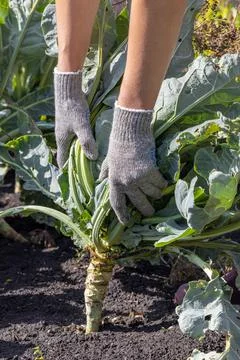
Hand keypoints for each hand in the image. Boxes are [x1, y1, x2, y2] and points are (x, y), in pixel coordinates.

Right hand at [54, 69, 97, 167]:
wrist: (68, 89)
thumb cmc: (73, 108)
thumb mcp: (82, 127)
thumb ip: (87, 142)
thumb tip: (93, 158)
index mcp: (62, 140)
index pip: (62, 160)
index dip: (66, 170)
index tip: (73, 180)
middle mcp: (62, 136)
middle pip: (68, 153)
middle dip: (75, 163)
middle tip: (86, 172)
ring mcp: (66, 129)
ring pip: (72, 145)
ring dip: (80, 152)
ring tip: (91, 161)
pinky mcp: (71, 122)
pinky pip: (76, 137)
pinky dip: (82, 143)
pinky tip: (91, 144)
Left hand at [99, 105, 166, 223]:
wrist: (130, 131)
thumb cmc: (117, 144)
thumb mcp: (108, 160)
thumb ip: (106, 173)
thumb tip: (101, 182)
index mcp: (114, 181)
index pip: (116, 202)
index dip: (122, 214)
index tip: (126, 222)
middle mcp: (126, 183)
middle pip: (138, 203)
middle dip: (146, 210)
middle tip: (151, 212)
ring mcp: (139, 178)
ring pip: (152, 194)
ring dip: (156, 194)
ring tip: (158, 193)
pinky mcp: (151, 172)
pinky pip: (160, 183)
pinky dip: (162, 184)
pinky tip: (163, 182)